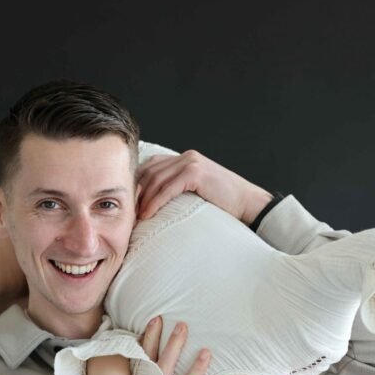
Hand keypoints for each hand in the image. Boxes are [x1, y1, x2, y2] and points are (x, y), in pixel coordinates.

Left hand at [137, 150, 272, 225]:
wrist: (248, 203)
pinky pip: (167, 188)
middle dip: (135, 192)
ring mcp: (191, 163)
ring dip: (142, 199)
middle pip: (150, 171)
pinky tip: (147, 214)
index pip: (151, 166)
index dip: (137, 184)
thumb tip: (156, 206)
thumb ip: (179, 191)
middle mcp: (186, 157)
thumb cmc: (224, 204)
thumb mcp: (197, 193)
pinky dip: (155, 202)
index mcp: (185, 159)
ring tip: (135, 217)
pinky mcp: (195, 173)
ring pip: (156, 179)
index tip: (129, 203)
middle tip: (127, 212)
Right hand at [140, 317, 210, 374]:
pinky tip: (206, 355)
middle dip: (153, 337)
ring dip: (174, 346)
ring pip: (164, 368)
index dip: (138, 346)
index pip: (135, 367)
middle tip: (160, 317)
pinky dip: (196, 370)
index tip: (140, 328)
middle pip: (147, 361)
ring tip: (182, 327)